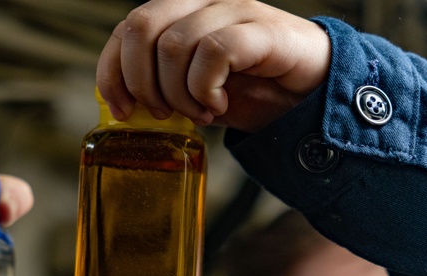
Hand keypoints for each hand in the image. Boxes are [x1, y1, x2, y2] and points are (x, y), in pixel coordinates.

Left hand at [97, 0, 331, 132]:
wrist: (313, 95)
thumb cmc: (254, 92)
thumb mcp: (196, 95)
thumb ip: (163, 91)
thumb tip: (127, 108)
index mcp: (181, 18)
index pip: (126, 29)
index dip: (112, 71)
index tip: (122, 111)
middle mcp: (203, 6)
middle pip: (141, 27)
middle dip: (142, 82)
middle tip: (164, 114)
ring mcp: (233, 13)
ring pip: (175, 44)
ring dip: (180, 94)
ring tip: (202, 113)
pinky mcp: (262, 31)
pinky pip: (215, 51)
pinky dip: (206, 88)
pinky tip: (219, 106)